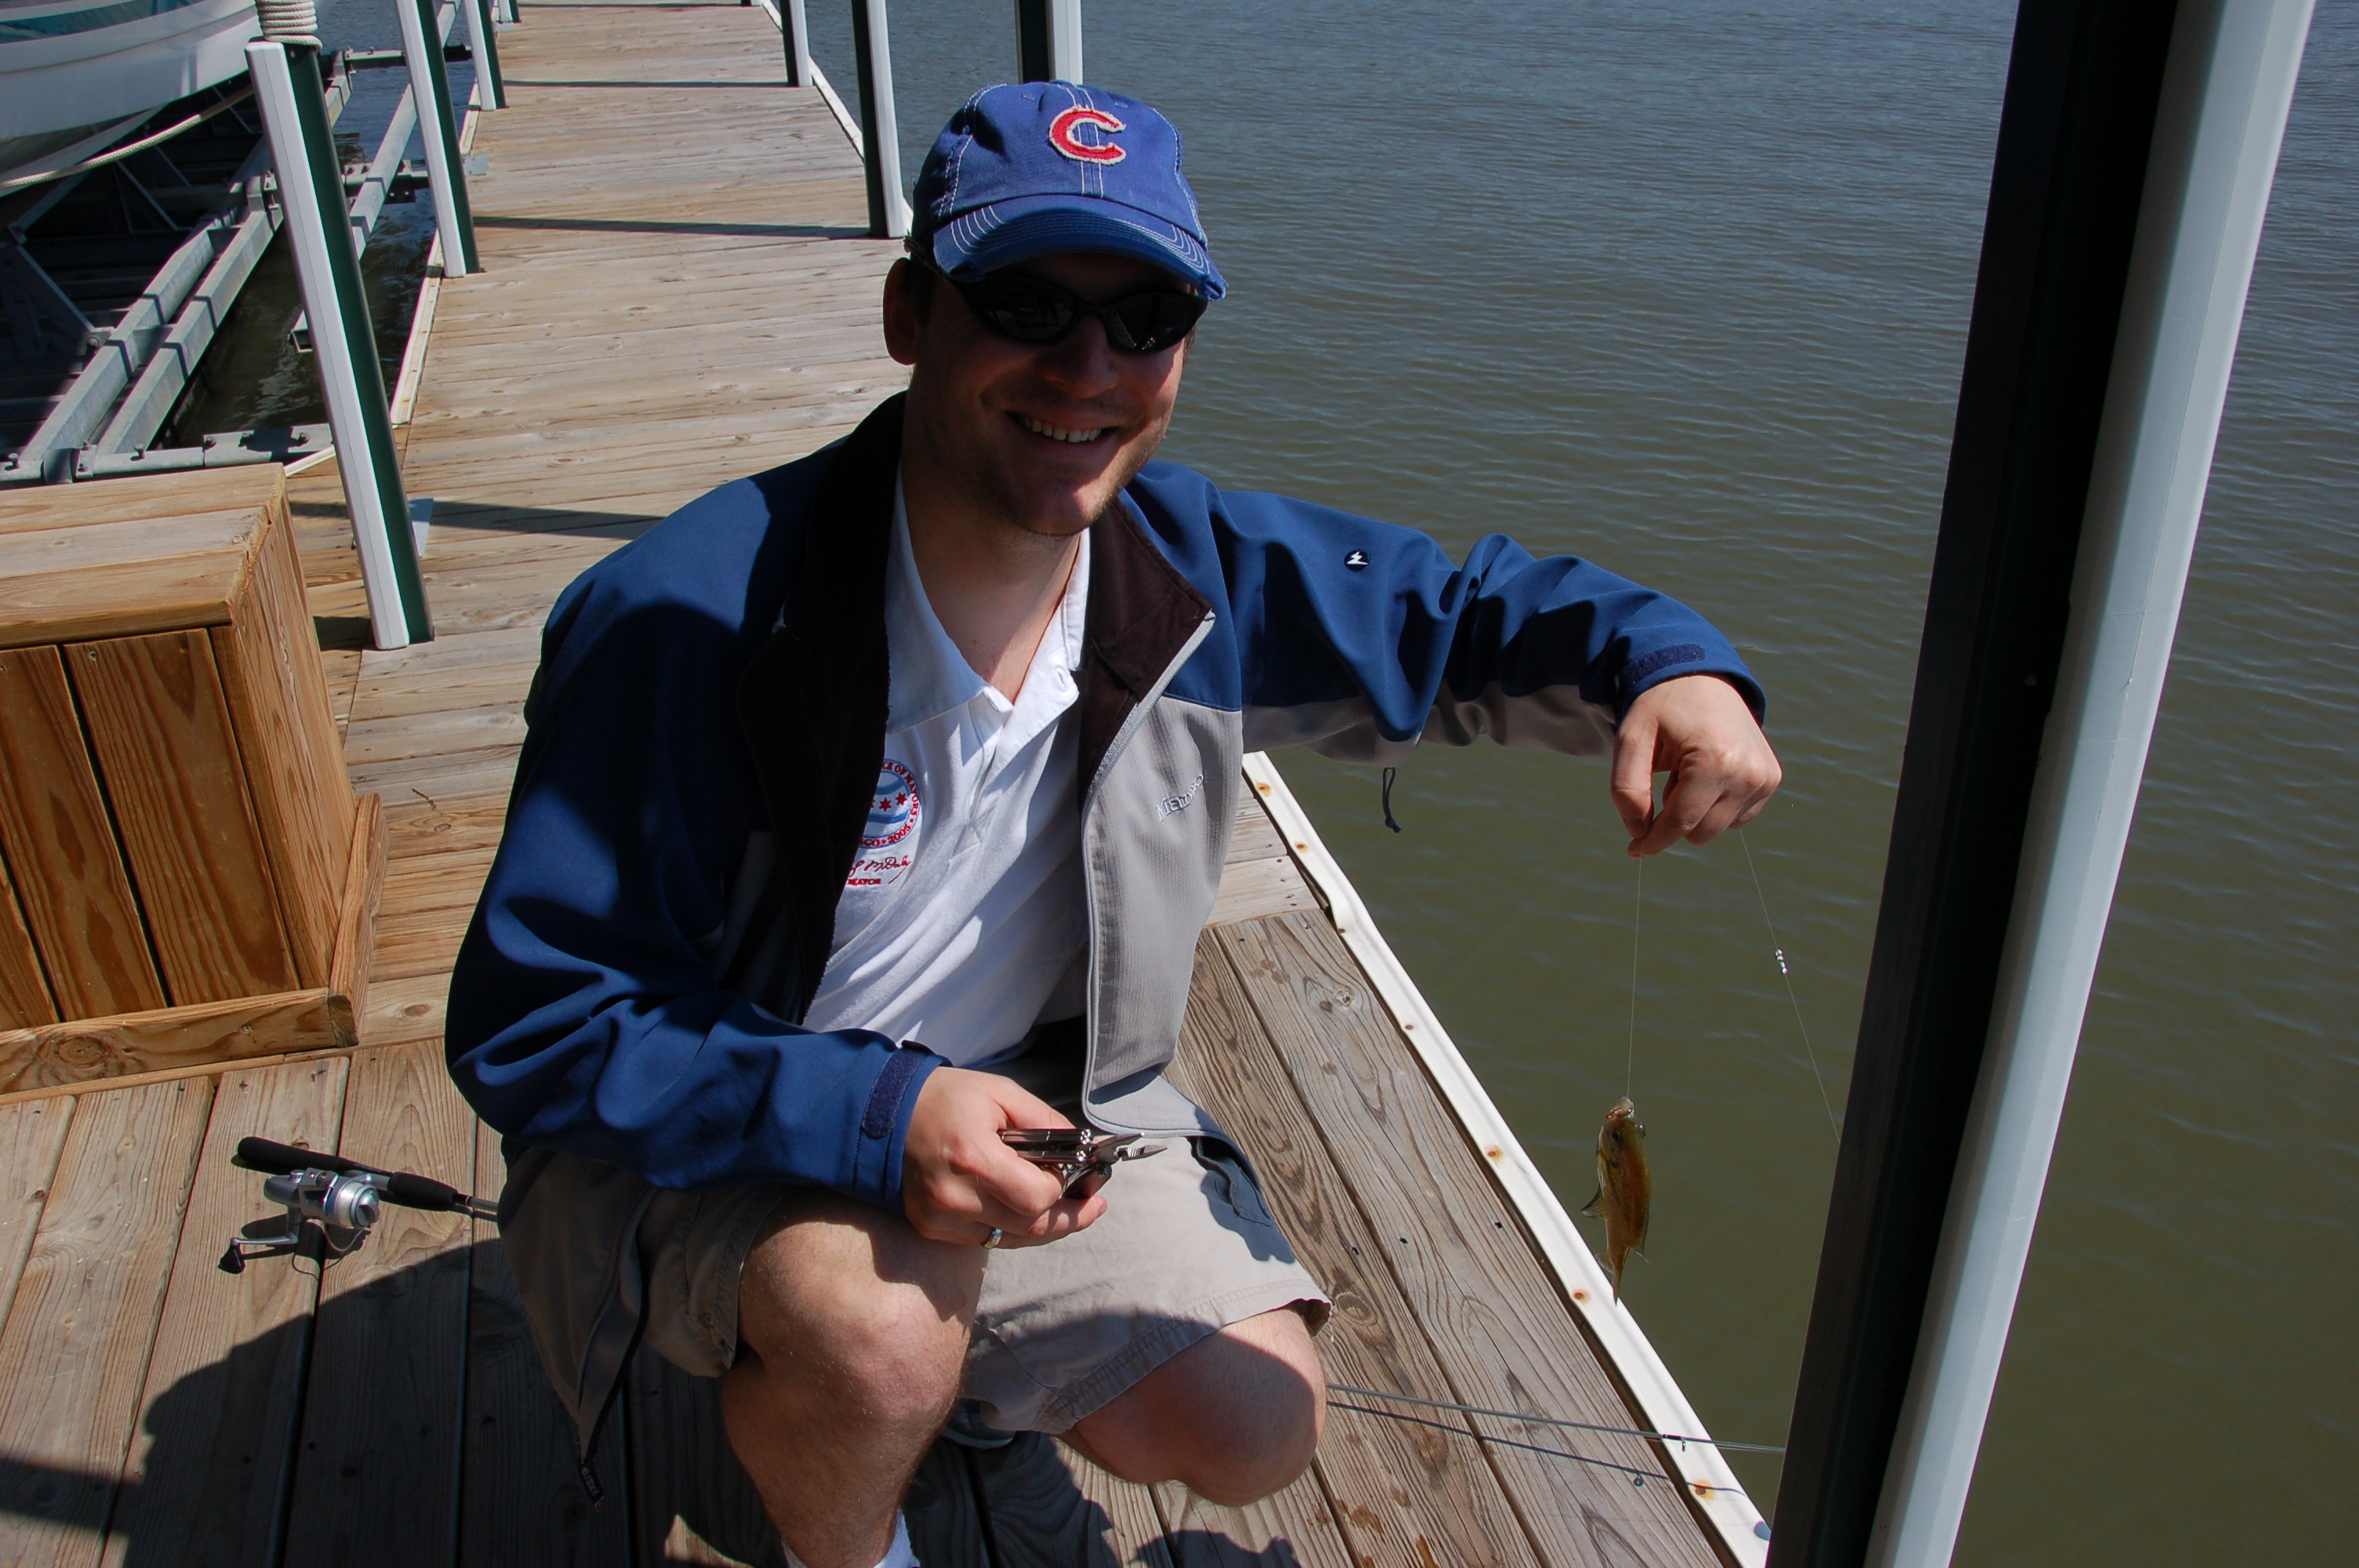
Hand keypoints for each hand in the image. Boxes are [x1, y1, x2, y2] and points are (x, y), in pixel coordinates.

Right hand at [901, 1068, 1105, 1246]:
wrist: (882, 1116)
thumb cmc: (943, 1098)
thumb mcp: (1000, 1094)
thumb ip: (1045, 1121)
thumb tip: (1081, 1147)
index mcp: (973, 1158)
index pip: (1037, 1197)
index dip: (1063, 1189)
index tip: (1075, 1175)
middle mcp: (955, 1197)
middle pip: (1030, 1227)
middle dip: (1068, 1218)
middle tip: (1093, 1207)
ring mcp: (940, 1219)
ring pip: (1012, 1240)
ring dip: (1044, 1228)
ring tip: (1072, 1214)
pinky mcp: (932, 1228)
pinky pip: (986, 1240)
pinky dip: (1011, 1230)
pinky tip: (1026, 1213)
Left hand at [1610, 674, 1780, 855]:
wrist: (1700, 676)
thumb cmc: (1660, 708)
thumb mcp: (1630, 741)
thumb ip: (1627, 790)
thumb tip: (1639, 832)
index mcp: (1715, 761)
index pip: (1681, 823)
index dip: (1652, 841)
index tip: (1633, 850)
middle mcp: (1748, 772)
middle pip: (1700, 833)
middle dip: (1674, 819)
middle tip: (1665, 780)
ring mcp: (1765, 776)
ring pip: (1719, 828)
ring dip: (1695, 810)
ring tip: (1687, 771)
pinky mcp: (1771, 778)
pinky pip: (1737, 816)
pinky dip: (1715, 805)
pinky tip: (1706, 773)